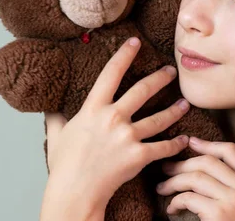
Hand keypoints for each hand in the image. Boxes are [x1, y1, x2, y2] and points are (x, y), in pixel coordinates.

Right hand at [41, 37, 190, 218]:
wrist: (74, 192)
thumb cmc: (64, 165)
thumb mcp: (56, 135)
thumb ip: (55, 117)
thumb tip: (49, 107)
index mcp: (93, 109)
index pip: (111, 73)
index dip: (124, 55)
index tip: (135, 42)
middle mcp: (112, 118)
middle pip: (142, 90)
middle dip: (160, 78)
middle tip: (170, 71)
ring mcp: (127, 136)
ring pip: (159, 118)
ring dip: (175, 110)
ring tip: (185, 103)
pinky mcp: (138, 156)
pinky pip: (162, 147)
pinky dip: (176, 144)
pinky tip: (184, 139)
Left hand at [156, 137, 234, 220]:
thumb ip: (229, 181)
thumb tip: (196, 156)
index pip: (231, 151)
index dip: (207, 144)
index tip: (190, 141)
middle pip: (208, 162)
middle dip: (182, 163)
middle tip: (165, 169)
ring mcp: (234, 200)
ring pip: (195, 177)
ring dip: (173, 182)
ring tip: (162, 188)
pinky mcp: (219, 213)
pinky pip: (188, 197)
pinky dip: (175, 202)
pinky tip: (171, 209)